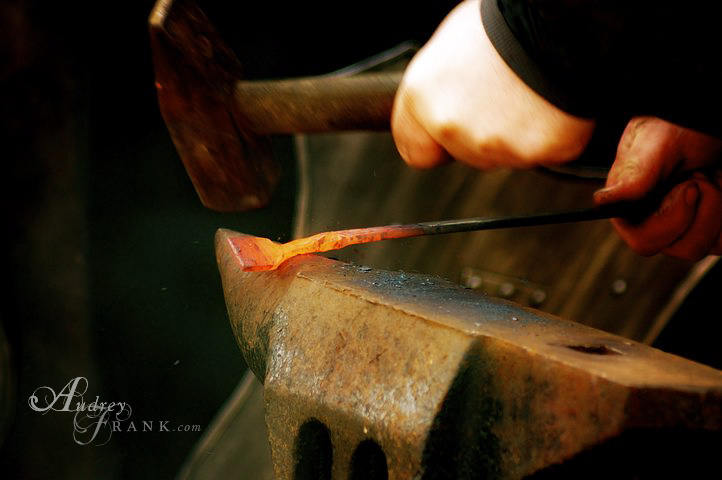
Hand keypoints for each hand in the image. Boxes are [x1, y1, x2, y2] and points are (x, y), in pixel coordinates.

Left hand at [391, 0, 594, 169]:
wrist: (559, 16)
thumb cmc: (507, 18)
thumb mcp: (450, 47)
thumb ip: (439, 90)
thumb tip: (443, 105)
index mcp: (421, 97)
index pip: (416, 151)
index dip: (436, 140)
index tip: (451, 130)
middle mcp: (451, 126)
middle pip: (465, 153)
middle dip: (482, 131)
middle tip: (503, 93)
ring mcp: (495, 144)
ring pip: (504, 155)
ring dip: (516, 134)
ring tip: (529, 92)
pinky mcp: (539, 151)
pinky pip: (545, 153)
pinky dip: (551, 134)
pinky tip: (552, 103)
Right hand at [594, 117, 721, 260]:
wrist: (706, 128)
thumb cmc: (679, 125)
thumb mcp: (659, 141)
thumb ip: (635, 173)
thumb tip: (603, 202)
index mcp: (628, 204)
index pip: (641, 240)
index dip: (668, 222)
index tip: (689, 188)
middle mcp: (651, 220)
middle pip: (677, 248)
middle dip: (697, 212)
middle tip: (698, 176)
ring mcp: (681, 227)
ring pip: (701, 247)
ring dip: (716, 209)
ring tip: (710, 176)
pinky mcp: (707, 230)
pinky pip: (721, 243)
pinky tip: (719, 186)